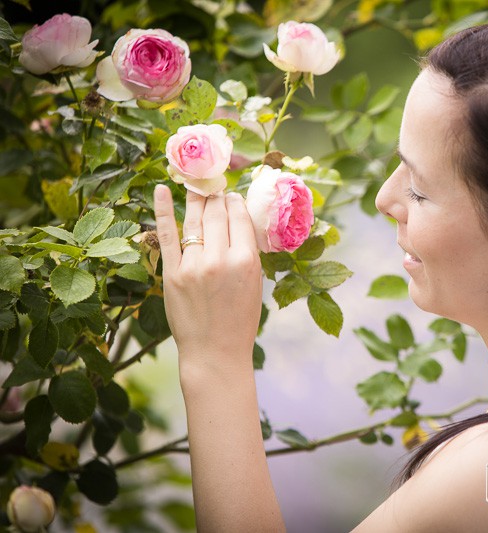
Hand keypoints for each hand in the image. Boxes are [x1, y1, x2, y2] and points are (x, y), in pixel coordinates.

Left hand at [153, 185, 262, 378]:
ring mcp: (193, 265)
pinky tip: (162, 190)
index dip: (236, 203)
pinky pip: (167, 234)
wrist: (215, 352)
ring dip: (196, 199)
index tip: (232, 196)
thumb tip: (237, 221)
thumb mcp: (254, 285)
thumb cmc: (240, 321)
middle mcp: (220, 259)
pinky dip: (163, 210)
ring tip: (196, 185)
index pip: (240, 219)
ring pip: (195, 220)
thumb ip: (246, 254)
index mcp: (246, 262)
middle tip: (215, 188)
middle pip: (217, 215)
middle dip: (217, 198)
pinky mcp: (172, 273)